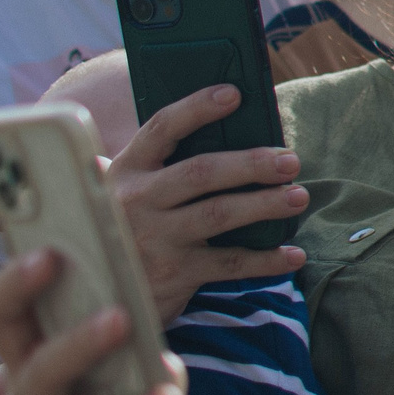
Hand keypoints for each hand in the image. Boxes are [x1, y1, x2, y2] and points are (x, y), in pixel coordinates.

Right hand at [106, 83, 307, 321]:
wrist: (95, 300)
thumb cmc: (126, 232)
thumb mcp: (125, 194)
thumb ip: (158, 168)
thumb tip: (224, 132)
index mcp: (126, 171)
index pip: (161, 128)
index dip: (197, 108)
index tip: (234, 93)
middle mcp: (137, 201)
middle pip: (201, 172)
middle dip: (251, 164)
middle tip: (290, 161)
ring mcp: (155, 239)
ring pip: (220, 214)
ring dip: (265, 205)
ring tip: (299, 197)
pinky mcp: (174, 274)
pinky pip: (229, 263)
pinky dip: (266, 260)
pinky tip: (293, 255)